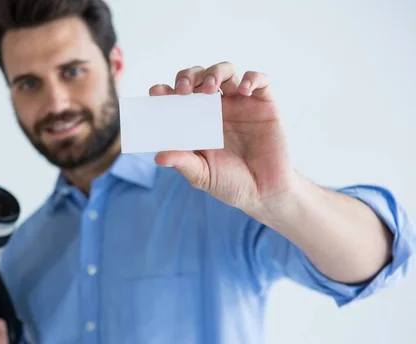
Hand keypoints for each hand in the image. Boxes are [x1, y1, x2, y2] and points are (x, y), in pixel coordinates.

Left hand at [150, 62, 296, 215]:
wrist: (265, 193)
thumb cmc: (231, 183)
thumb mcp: (202, 175)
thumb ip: (183, 163)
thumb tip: (159, 156)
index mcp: (197, 121)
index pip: (178, 97)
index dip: (167, 90)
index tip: (156, 92)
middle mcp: (217, 108)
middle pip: (199, 76)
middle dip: (189, 76)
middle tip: (183, 90)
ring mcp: (241, 104)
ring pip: (227, 71)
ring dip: (215, 73)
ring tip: (210, 88)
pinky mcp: (265, 105)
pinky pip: (260, 81)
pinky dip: (252, 78)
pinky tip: (243, 90)